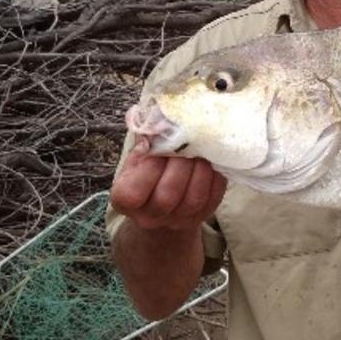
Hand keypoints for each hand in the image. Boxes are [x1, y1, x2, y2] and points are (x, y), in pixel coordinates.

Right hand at [110, 138, 226, 231]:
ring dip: (201, 169)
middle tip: (188, 143)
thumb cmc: (146, 174)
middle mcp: (150, 217)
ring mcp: (178, 220)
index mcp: (125, 201)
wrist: (162, 204)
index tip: (160, 145)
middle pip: (167, 195)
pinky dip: (215, 176)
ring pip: (194, 197)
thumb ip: (144, 143)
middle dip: (180, 164)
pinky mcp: (201, 216)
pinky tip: (212, 160)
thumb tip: (157, 118)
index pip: (133, 192)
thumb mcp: (137, 159)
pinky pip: (213, 197)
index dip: (150, 167)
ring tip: (202, 149)